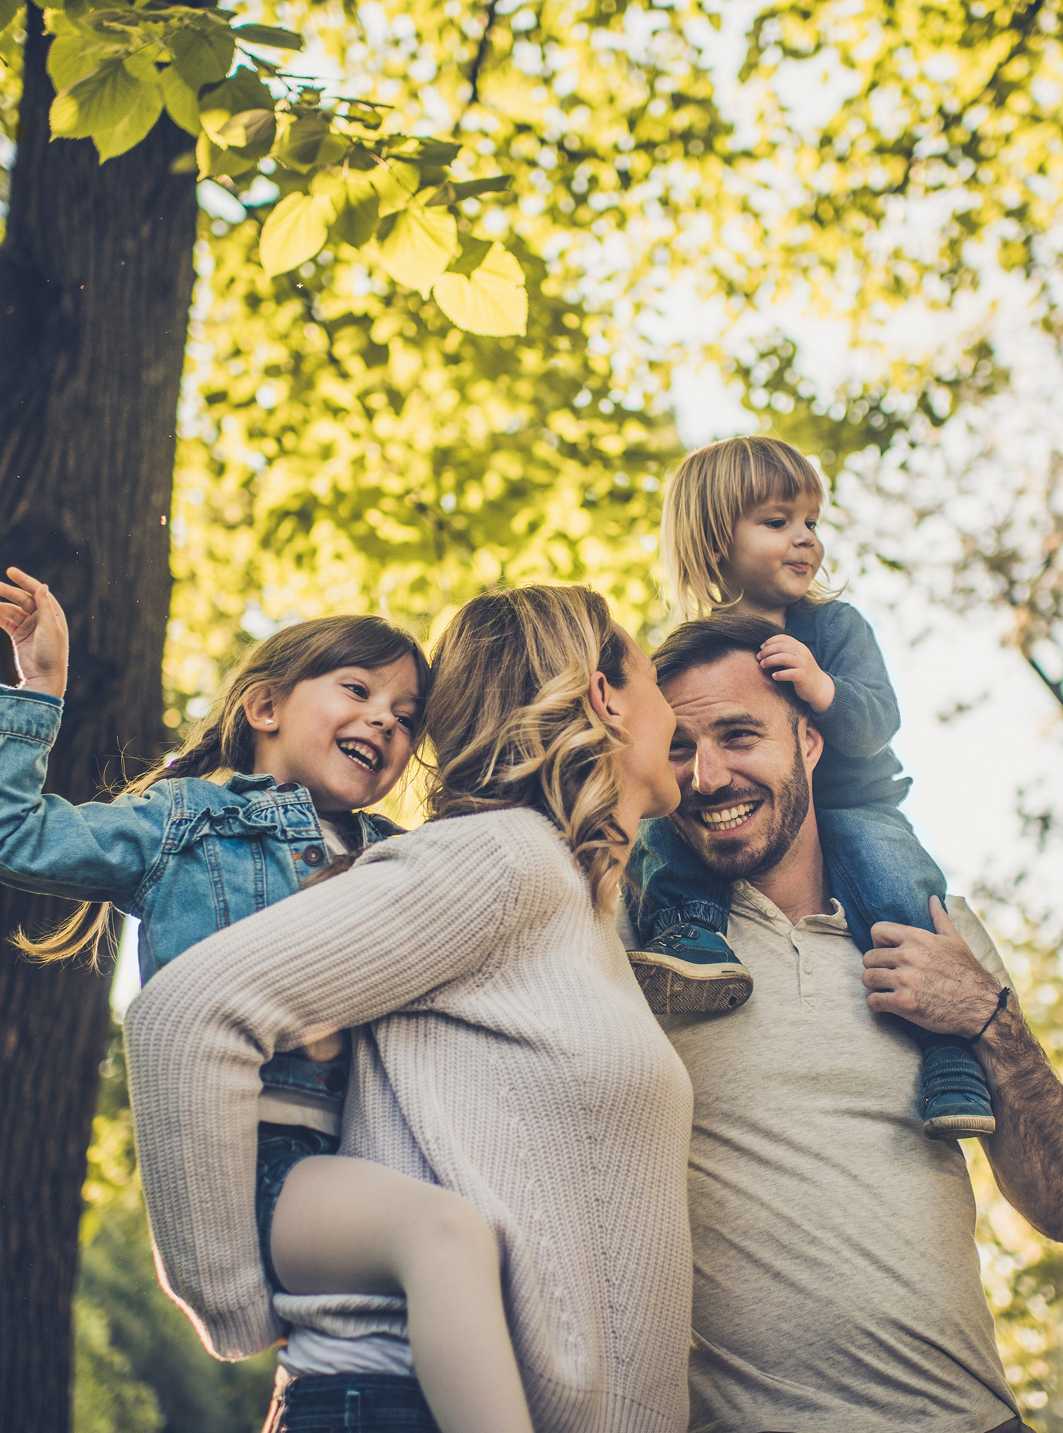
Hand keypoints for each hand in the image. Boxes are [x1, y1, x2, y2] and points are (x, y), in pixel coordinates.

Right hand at [0, 567, 69, 698]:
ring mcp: (29, 626)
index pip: (37, 591)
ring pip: (10, 610)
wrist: (45, 678)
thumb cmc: (52, 653)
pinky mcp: (19, 635)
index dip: (24, 580)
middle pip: (21, 598)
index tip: (9, 571)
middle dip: (6, 591)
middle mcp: (41, 617)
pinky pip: (5, 621)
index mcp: (52, 613)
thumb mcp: (50, 628)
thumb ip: (44, 606)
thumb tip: (42, 586)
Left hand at [757, 634, 834, 711]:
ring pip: (784, 658)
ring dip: (770, 660)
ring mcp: (804, 664)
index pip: (783, 638)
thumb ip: (785, 652)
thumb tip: (764, 649)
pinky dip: (780, 674)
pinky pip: (790, 673)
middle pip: (781, 647)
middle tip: (758, 657)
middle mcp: (802, 653)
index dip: (770, 641)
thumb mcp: (795, 658)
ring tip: (762, 665)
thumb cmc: (802, 672)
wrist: (819, 687)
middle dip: (767, 651)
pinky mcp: (803, 676)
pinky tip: (774, 676)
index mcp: (800, 647)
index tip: (761, 647)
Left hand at [862, 896, 1002, 1036]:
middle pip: (868, 957)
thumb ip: (940, 918)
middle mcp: (908, 956)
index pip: (876, 930)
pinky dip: (877, 1004)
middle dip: (876, 967)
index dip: (879, 943)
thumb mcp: (955, 940)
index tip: (888, 953)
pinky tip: (889, 1004)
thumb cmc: (968, 972)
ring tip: (886, 989)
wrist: (982, 1007)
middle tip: (887, 976)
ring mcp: (905, 980)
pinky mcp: (904, 1003)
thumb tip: (933, 898)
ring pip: (867, 978)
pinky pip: (873, 1001)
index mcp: (917, 938)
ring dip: (875, 986)